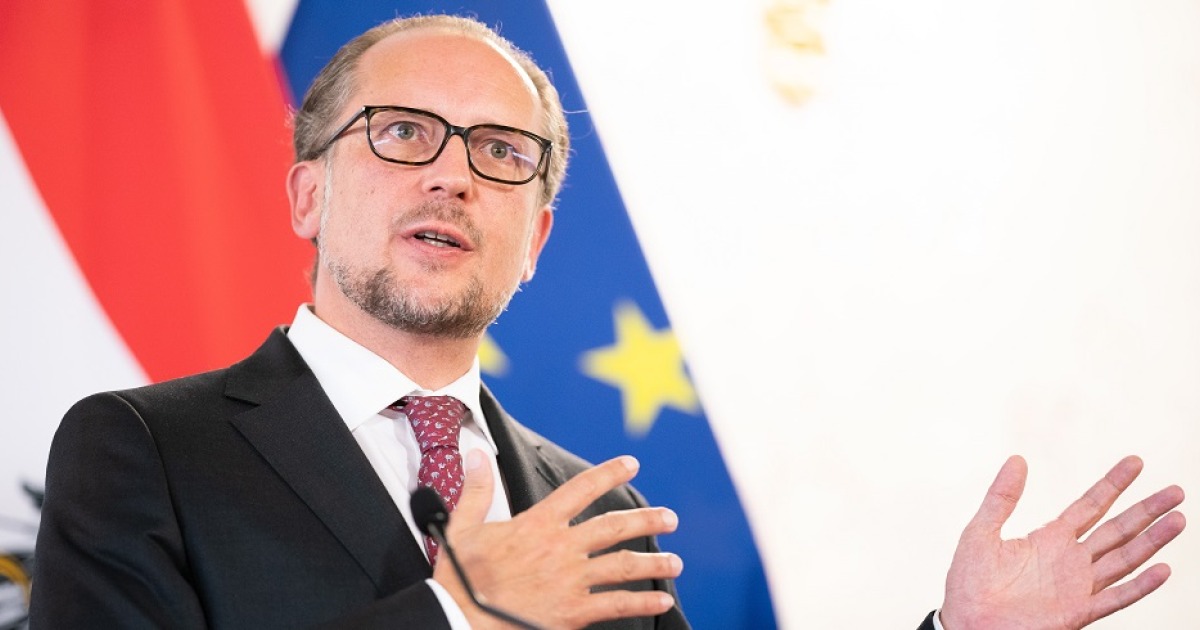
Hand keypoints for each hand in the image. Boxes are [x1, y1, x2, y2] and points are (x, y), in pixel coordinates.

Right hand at [432, 450, 681, 629]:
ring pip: (623, 565)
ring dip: (654, 563)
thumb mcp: (463, 528)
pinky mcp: (573, 612)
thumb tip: (476, 455)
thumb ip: (477, 490)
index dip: (609, 473)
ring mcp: (570, 580)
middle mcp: (561, 548)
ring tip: (675, 562)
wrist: (461, 619)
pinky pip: (616, 604)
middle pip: (614, 526)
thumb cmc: (461, 579)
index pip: (580, 488)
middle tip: (669, 518)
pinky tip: (660, 602)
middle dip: (647, 519)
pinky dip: (642, 602)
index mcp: (537, 524)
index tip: (631, 464)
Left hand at [940, 455, 1185, 629]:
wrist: (966, 623)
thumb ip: (1002, 497)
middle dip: (1146, 510)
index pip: (1090, 506)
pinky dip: (1140, 586)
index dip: (1112, 484)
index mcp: (1049, 538)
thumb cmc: (969, 582)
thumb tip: (1018, 459)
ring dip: (1152, 541)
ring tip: (1178, 520)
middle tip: (1176, 491)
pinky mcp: (1077, 612)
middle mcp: (1070, 560)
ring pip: (1124, 559)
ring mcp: (1077, 586)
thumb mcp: (981, 530)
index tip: (1136, 462)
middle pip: (1117, 529)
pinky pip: (1115, 598)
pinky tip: (1162, 569)